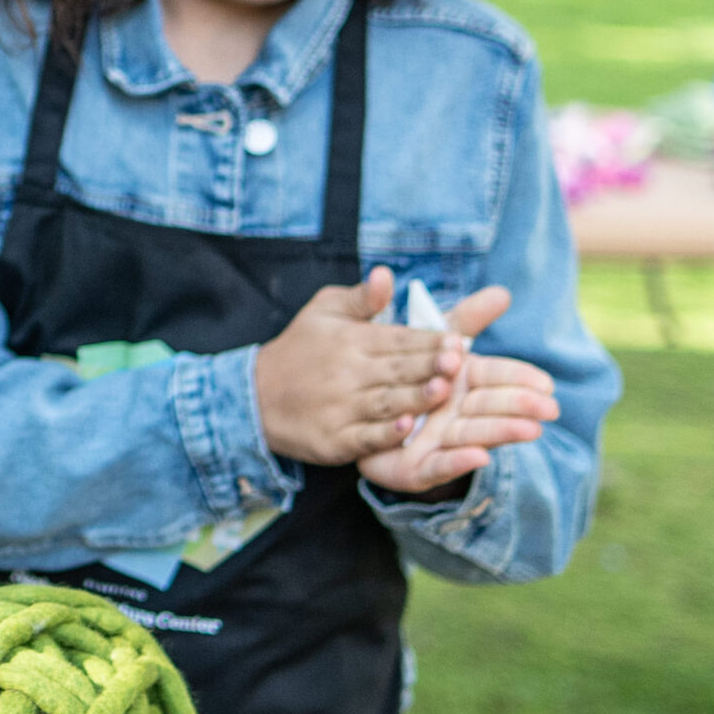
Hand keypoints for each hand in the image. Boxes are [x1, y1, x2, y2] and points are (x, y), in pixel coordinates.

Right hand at [254, 267, 459, 465]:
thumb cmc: (299, 349)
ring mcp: (340, 408)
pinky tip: (405, 430)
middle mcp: (348, 373)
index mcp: (352, 340)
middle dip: (428, 366)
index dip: (430, 341)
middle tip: (458, 363)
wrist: (254, 395)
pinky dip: (384, 435)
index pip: (398, 339)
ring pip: (385, 402)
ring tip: (442, 392)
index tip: (459, 340)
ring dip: (414, 398)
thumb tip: (386, 274)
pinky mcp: (334, 439)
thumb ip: (361, 298)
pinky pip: (363, 437)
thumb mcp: (323, 312)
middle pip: (396, 369)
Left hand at [356, 288, 558, 493]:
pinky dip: (458, 462)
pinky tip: (479, 457)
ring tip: (531, 430)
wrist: (355, 416)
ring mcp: (440, 442)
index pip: (496, 376)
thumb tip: (503, 292)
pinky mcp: (418, 469)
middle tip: (549, 406)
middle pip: (490, 406)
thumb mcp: (430, 341)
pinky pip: (438, 465)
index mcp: (462, 383)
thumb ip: (464, 320)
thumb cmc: (403, 375)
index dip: (520, 379)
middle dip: (520, 406)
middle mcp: (456, 414)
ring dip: (502, 432)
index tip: (546, 381)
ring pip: (473, 435)